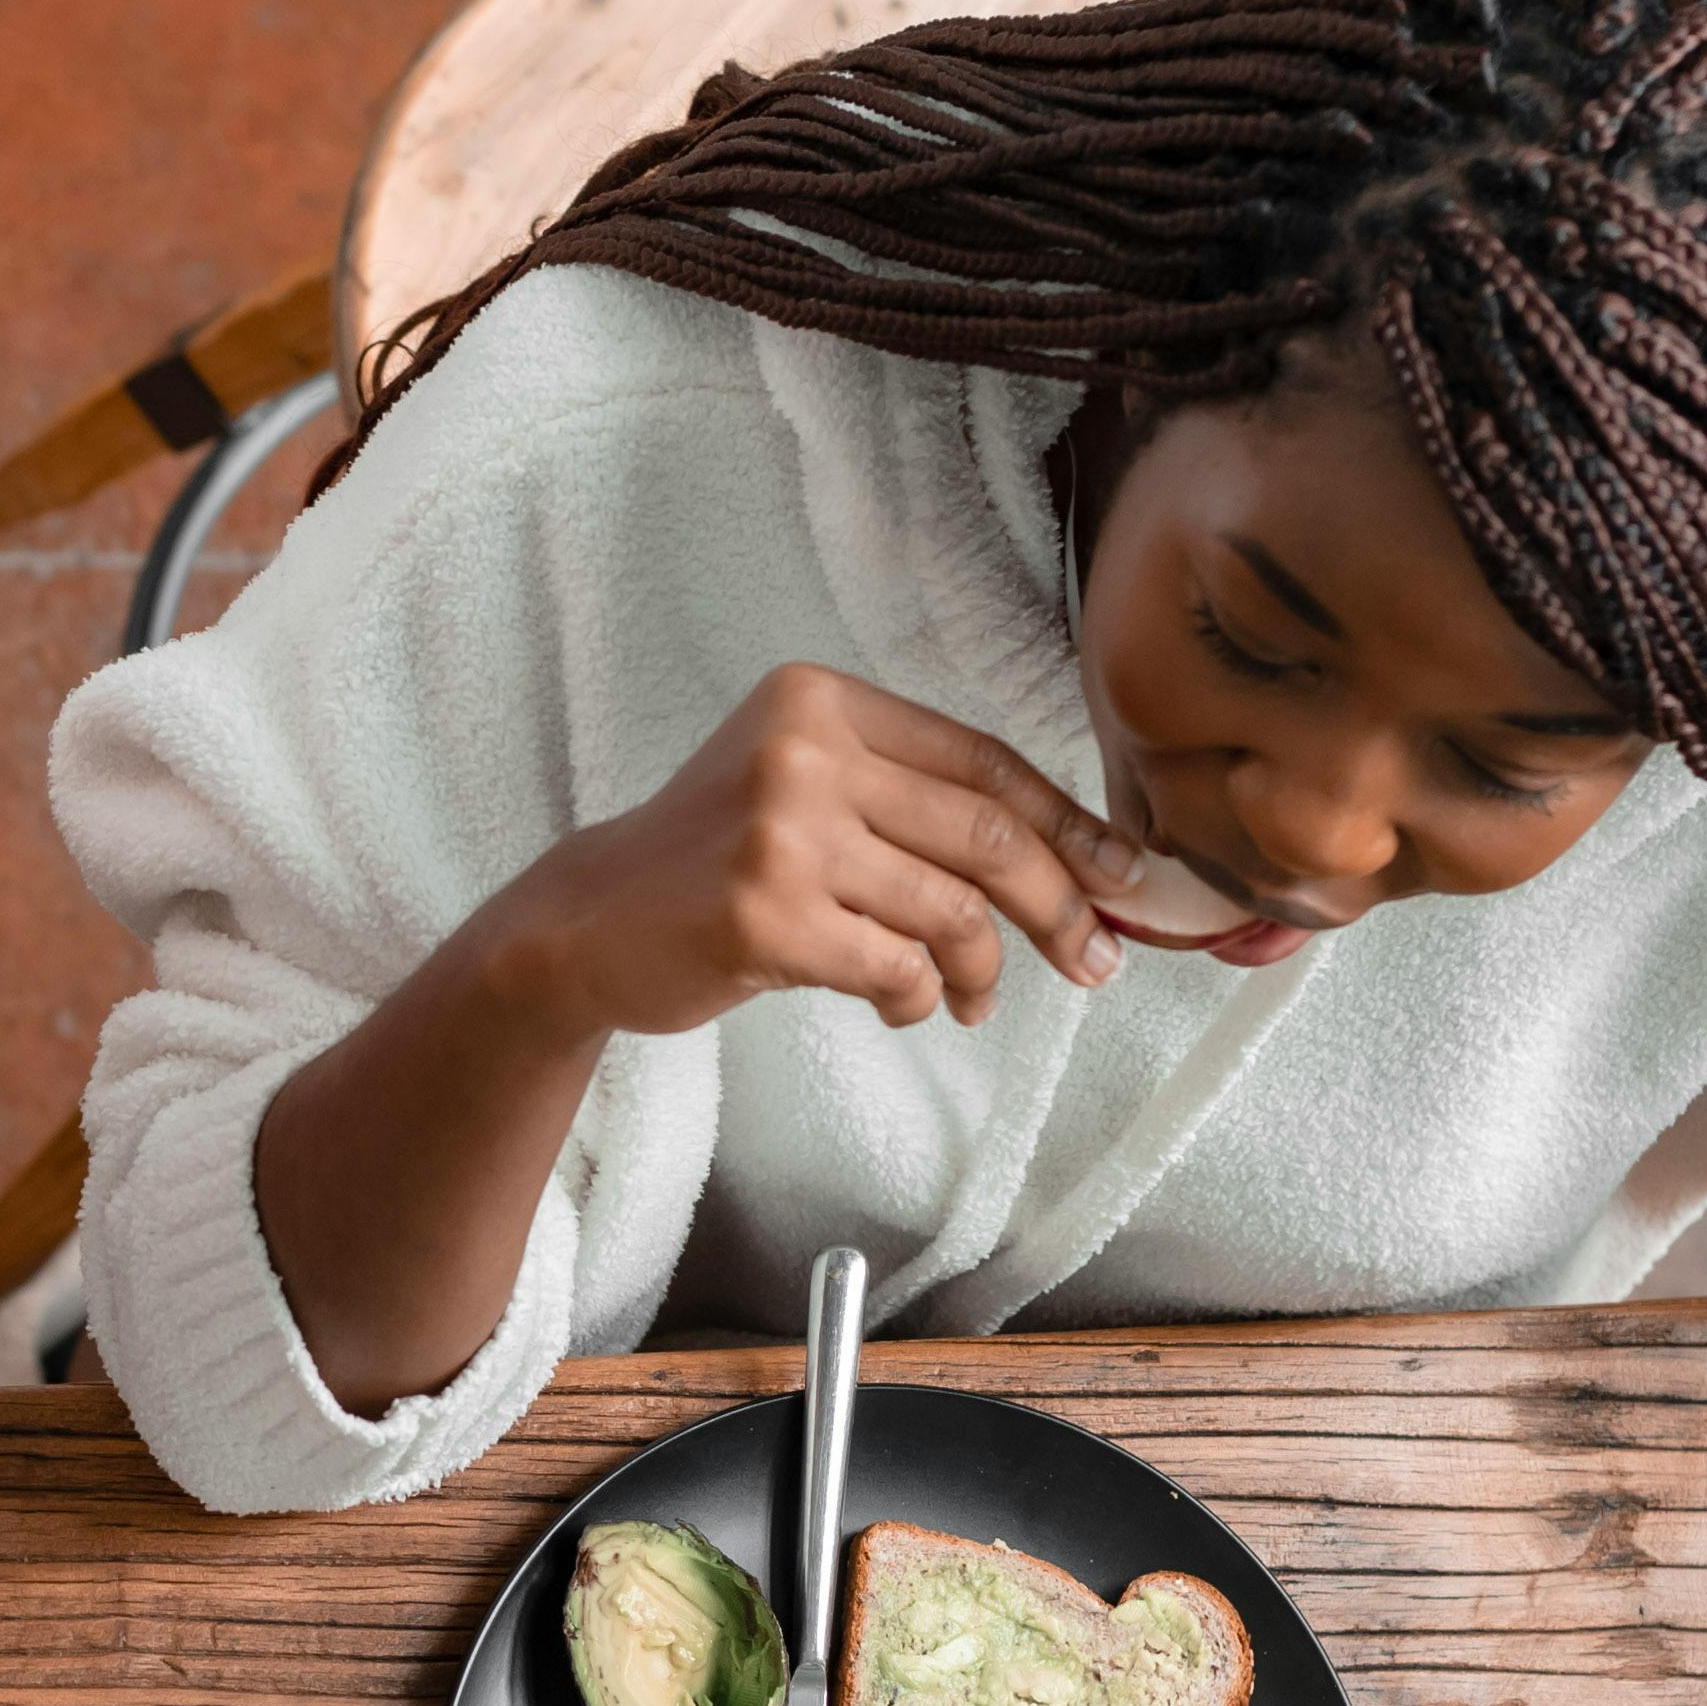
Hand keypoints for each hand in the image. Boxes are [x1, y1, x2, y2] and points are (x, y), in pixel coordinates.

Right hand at [482, 664, 1142, 1045]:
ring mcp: (780, 831)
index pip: (979, 758)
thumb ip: (906, 800)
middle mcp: (803, 751)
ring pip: (949, 909)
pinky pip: (896, 966)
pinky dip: (918, 998)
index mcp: (820, 700)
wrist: (584, 923)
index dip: (1066, 820)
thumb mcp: (799, 788)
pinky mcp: (764, 914)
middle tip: (1096, 959)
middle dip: (1059, 904)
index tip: (1122, 872)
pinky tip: (903, 1006)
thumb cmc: (708, 864)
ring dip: (982, 972)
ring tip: (973, 1001)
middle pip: (984, 832)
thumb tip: (1063, 858)